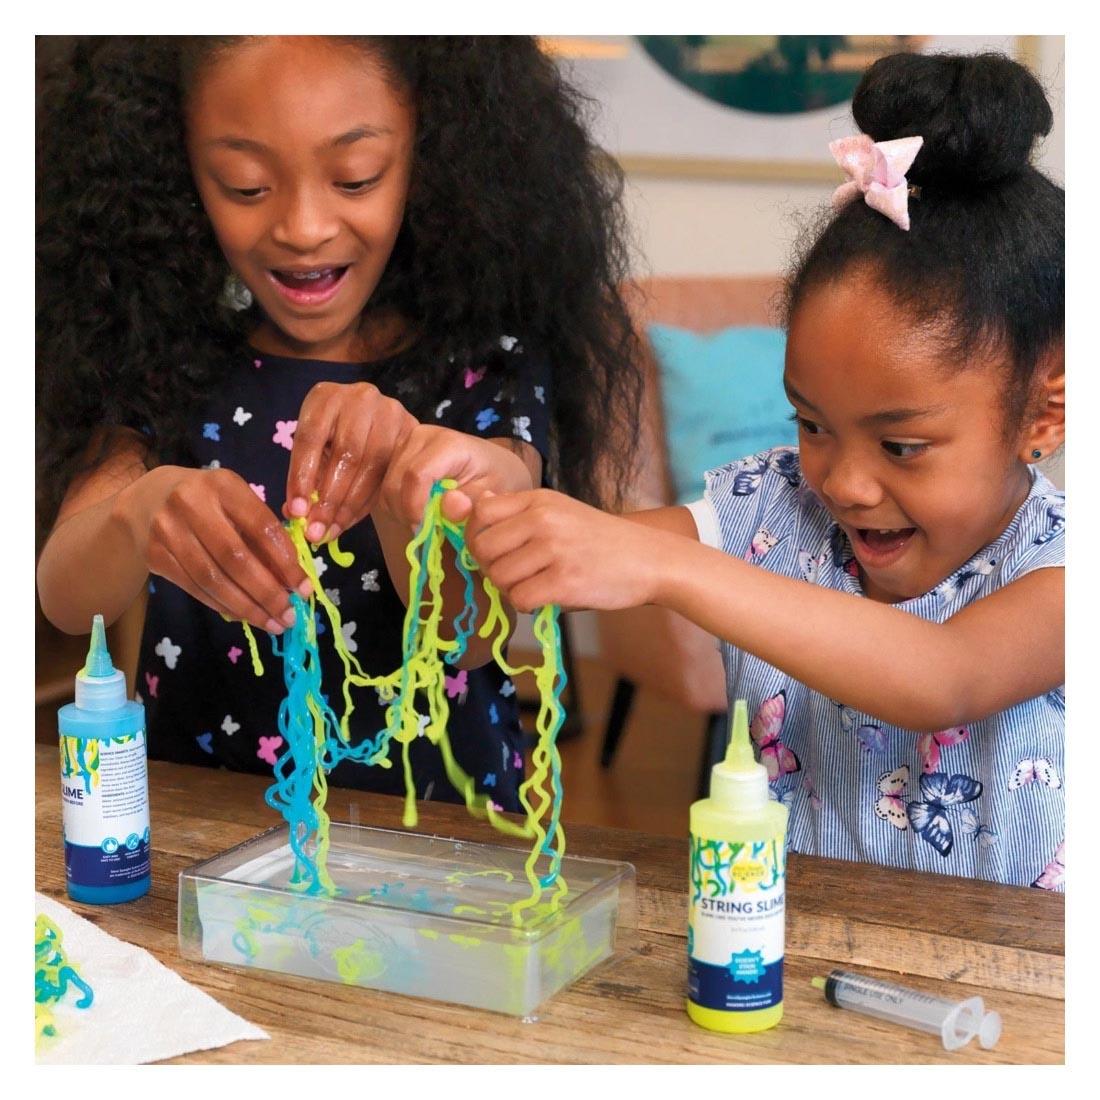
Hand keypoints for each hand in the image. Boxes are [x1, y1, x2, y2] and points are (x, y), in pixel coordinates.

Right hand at [133, 466, 312, 632]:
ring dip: (247, 607)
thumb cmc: (209, 501)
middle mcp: (192, 504)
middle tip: (290, 615)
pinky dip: (223, 605)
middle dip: (267, 592)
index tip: (304, 588)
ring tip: (272, 623)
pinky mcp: (155, 555)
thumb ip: (263, 534)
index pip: (262, 528)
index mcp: (223, 485)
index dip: (286, 562)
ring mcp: (168, 531)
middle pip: (236, 558)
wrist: (147, 499)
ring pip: (213, 579)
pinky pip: (195, 588)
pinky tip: (244, 615)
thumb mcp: (236, 501)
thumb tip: (292, 581)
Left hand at [284, 381, 417, 542]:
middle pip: (345, 453)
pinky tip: (355, 519)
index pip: (310, 438)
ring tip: (334, 530)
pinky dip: (370, 501)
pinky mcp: (410, 430)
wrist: (374, 427)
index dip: (302, 477)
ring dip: (351, 504)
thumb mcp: (315, 452)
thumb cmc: (335, 441)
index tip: (297, 512)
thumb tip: (295, 514)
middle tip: (317, 531)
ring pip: (371, 466)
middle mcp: (360, 397)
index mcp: (325, 396)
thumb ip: (304, 478)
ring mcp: (389, 412)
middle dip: (330, 499)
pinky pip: (391, 472)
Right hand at [378, 424, 536, 529]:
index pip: (417, 475)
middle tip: (426, 529)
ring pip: (386, 487)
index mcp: (448, 443)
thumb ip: (471, 503)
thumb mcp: (491, 495)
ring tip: (424, 518)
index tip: (423, 530)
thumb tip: (448, 505)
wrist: (493, 464)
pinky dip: (396, 504)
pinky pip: (383, 486)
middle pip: (395, 482)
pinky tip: (417, 508)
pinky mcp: (396, 452)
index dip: (415, 507)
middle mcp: (421, 435)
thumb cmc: (495, 480)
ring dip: (400, 510)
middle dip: (406, 513)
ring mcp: (406, 442)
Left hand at [463, 489, 660, 612]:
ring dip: (510, 589)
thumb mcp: (558, 510)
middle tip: (515, 574)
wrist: (648, 558)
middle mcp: (544, 519)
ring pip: (499, 577)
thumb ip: (516, 511)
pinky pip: (520, 599)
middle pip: (482, 548)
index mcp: (539, 500)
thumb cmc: (598, 539)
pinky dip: (527, 604)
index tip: (494, 550)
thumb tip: (469, 503)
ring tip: (534, 585)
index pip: (480, 513)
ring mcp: (554, 550)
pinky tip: (545, 598)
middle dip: (491, 567)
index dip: (477, 536)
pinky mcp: (565, 582)